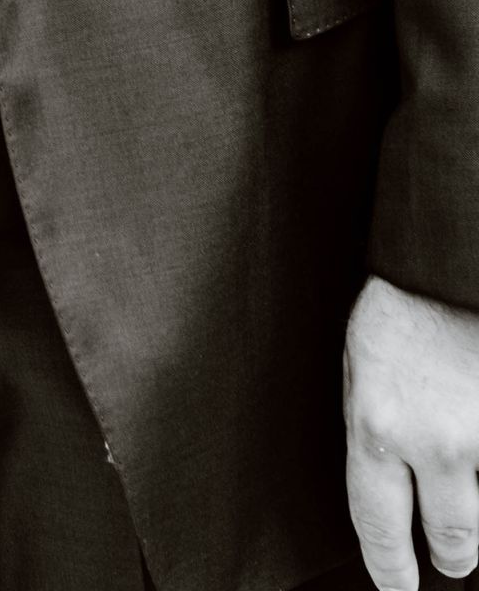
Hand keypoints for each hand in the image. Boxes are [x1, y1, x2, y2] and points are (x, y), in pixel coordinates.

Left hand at [346, 276, 478, 585]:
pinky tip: (474, 436)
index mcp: (377, 427)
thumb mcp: (358, 375)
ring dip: (478, 513)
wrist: (443, 266)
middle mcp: (433, 440)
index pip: (380, 528)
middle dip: (449, 551)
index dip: (390, 570)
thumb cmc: (397, 312)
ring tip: (463, 474)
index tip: (396, 586)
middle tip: (446, 544)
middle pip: (453, 543)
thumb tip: (389, 508)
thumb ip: (372, 442)